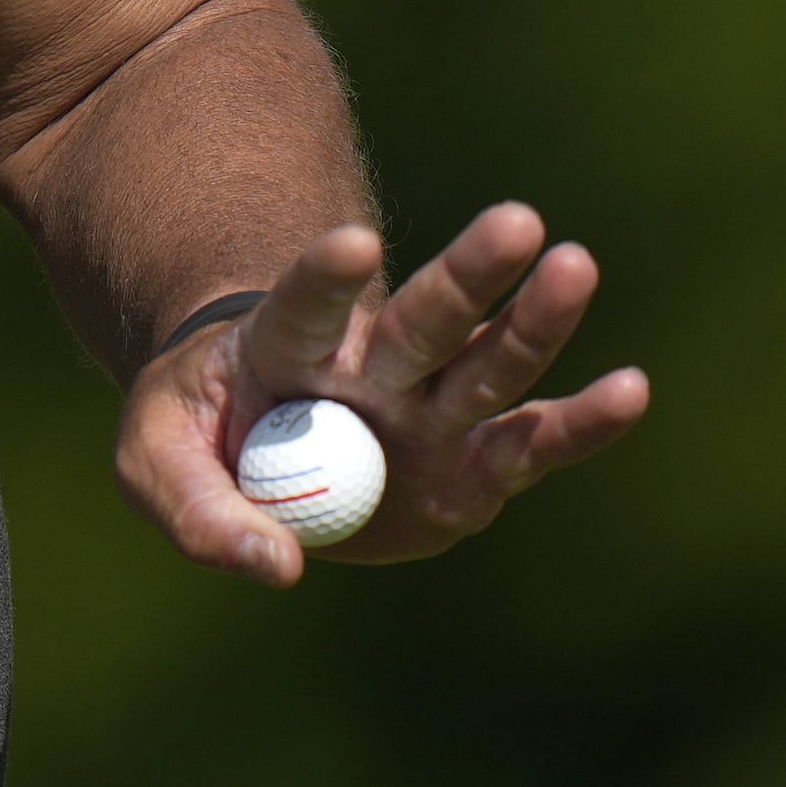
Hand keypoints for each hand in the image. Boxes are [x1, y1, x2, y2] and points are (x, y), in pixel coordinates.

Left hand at [114, 203, 650, 586]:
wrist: (254, 445)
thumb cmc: (200, 435)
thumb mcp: (155, 464)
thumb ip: (197, 511)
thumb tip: (276, 566)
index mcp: (283, 345)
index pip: (303, 304)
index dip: (326, 278)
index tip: (354, 240)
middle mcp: (370, 366)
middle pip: (422, 318)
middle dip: (467, 274)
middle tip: (518, 220)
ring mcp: (427, 412)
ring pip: (484, 362)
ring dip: (531, 322)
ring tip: (577, 265)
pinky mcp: (468, 468)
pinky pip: (529, 445)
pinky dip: (579, 424)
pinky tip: (631, 391)